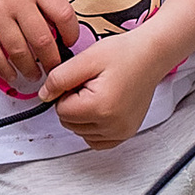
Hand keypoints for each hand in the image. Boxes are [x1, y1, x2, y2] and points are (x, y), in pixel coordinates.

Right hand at [0, 0, 84, 95]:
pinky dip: (3, 69)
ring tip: (33, 75)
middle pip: (42, 40)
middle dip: (51, 61)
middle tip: (53, 69)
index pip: (64, 14)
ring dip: (29, 69)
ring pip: (19, 51)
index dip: (71, 34)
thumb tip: (57, 26)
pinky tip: (10, 74)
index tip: (69, 43)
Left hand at [39, 22, 170, 149]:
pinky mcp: (126, 134)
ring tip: (99, 92)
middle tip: (90, 84)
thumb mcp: (86, 59)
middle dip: (74, 104)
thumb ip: (59, 78)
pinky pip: (96, 141)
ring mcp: (121, 132)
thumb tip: (44, 95)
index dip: (65, 92)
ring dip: (83, 115)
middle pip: (70, 123)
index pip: (61, 111)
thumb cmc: (123, 54)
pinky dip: (93, 127)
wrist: (150, 56)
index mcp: (101, 107)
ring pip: (81, 132)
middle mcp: (112, 125)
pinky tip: (101, 108)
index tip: (80, 80)